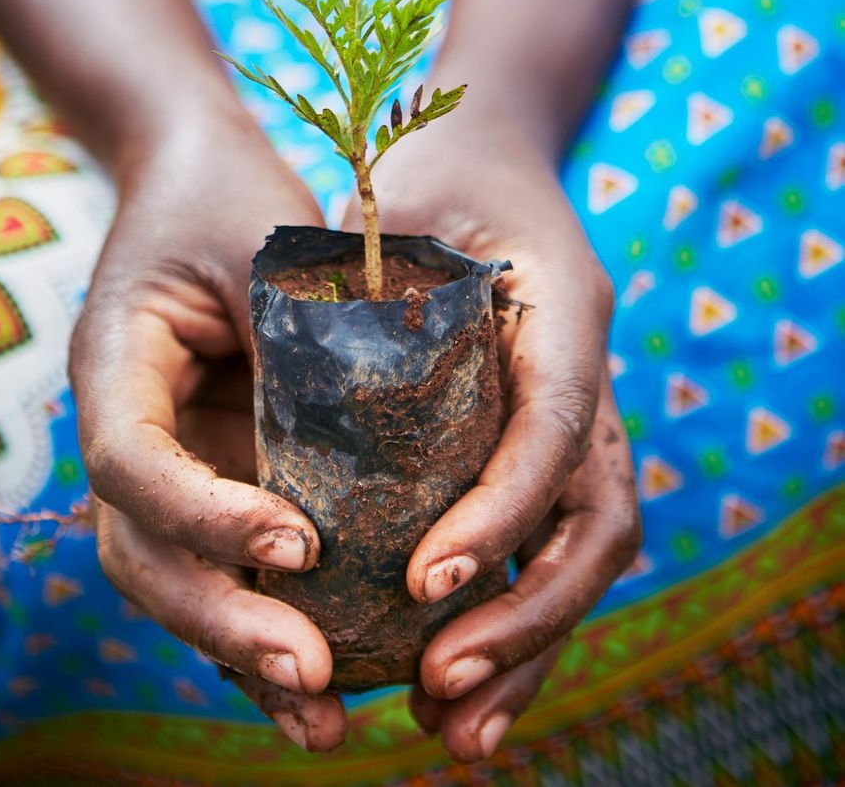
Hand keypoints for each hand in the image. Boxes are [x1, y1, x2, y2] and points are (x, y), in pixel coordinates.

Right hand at [70, 106, 347, 752]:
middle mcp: (128, 428)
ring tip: (325, 717)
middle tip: (314, 674)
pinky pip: (227, 562)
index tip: (296, 545)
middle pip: (144, 552)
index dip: (204, 514)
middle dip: (222, 621)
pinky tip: (333, 675)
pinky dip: (265, 619)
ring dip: (241, 650)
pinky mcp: (212, 473)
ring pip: (178, 577)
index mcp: (115, 365)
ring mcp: (166, 460)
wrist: (196, 171)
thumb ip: (298, 325)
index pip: (133, 463)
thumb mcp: (263, 238)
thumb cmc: (227, 191)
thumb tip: (371, 432)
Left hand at [350, 112, 639, 762]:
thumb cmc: (429, 170)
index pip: (555, 427)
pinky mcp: (545, 444)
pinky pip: (549, 545)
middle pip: (594, 520)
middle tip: (442, 686)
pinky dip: (514, 618)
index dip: (502, 513)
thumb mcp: (393, 205)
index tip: (426, 580)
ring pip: (584, 552)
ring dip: (530, 645)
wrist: (487, 150)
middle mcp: (585, 370)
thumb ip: (359, 282)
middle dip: (526, 613)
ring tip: (457, 730)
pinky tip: (456, 685)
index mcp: (563, 305)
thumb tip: (284, 383)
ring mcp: (578, 412)